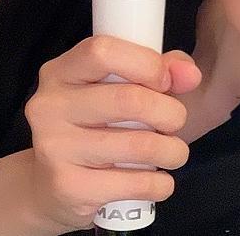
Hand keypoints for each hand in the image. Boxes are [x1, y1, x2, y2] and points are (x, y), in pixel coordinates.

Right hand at [23, 35, 200, 231]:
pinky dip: (160, 184)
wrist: (48, 188)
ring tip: (174, 152)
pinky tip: (159, 181)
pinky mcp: (68, 189)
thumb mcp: (120, 86)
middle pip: (129, 99)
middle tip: (176, 122)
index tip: (165, 81)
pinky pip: (135, 184)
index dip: (146, 63)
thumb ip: (159, 70)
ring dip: (173, 151)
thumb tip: (191, 74)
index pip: (103, 51)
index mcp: (61, 71)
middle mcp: (49, 106)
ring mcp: (55, 148)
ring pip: (138, 145)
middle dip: (170, 112)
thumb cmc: (95, 125)